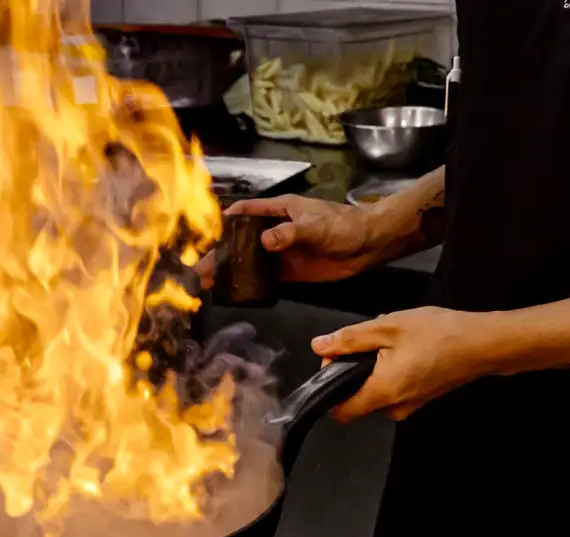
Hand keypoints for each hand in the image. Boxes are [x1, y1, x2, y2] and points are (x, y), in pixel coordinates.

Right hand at [196, 195, 380, 288]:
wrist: (368, 244)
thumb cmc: (343, 225)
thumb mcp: (315, 225)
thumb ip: (290, 233)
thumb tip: (264, 243)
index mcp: (279, 211)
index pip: (245, 212)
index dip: (225, 221)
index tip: (207, 236)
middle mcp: (275, 230)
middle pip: (241, 240)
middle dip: (221, 254)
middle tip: (201, 271)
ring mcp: (282, 252)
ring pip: (250, 261)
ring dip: (232, 271)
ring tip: (210, 285)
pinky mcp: (290, 271)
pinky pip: (266, 277)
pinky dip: (251, 284)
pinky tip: (236, 293)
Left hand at [312, 307, 501, 421]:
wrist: (483, 344)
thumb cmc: (437, 333)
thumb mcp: (386, 328)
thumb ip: (349, 339)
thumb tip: (318, 346)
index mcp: (381, 393)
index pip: (339, 411)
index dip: (330, 384)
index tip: (338, 357)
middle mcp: (394, 407)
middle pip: (356, 397)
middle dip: (355, 368)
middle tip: (371, 339)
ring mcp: (410, 405)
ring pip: (375, 389)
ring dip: (375, 365)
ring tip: (393, 339)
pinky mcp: (421, 397)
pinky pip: (394, 387)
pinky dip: (392, 369)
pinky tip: (408, 346)